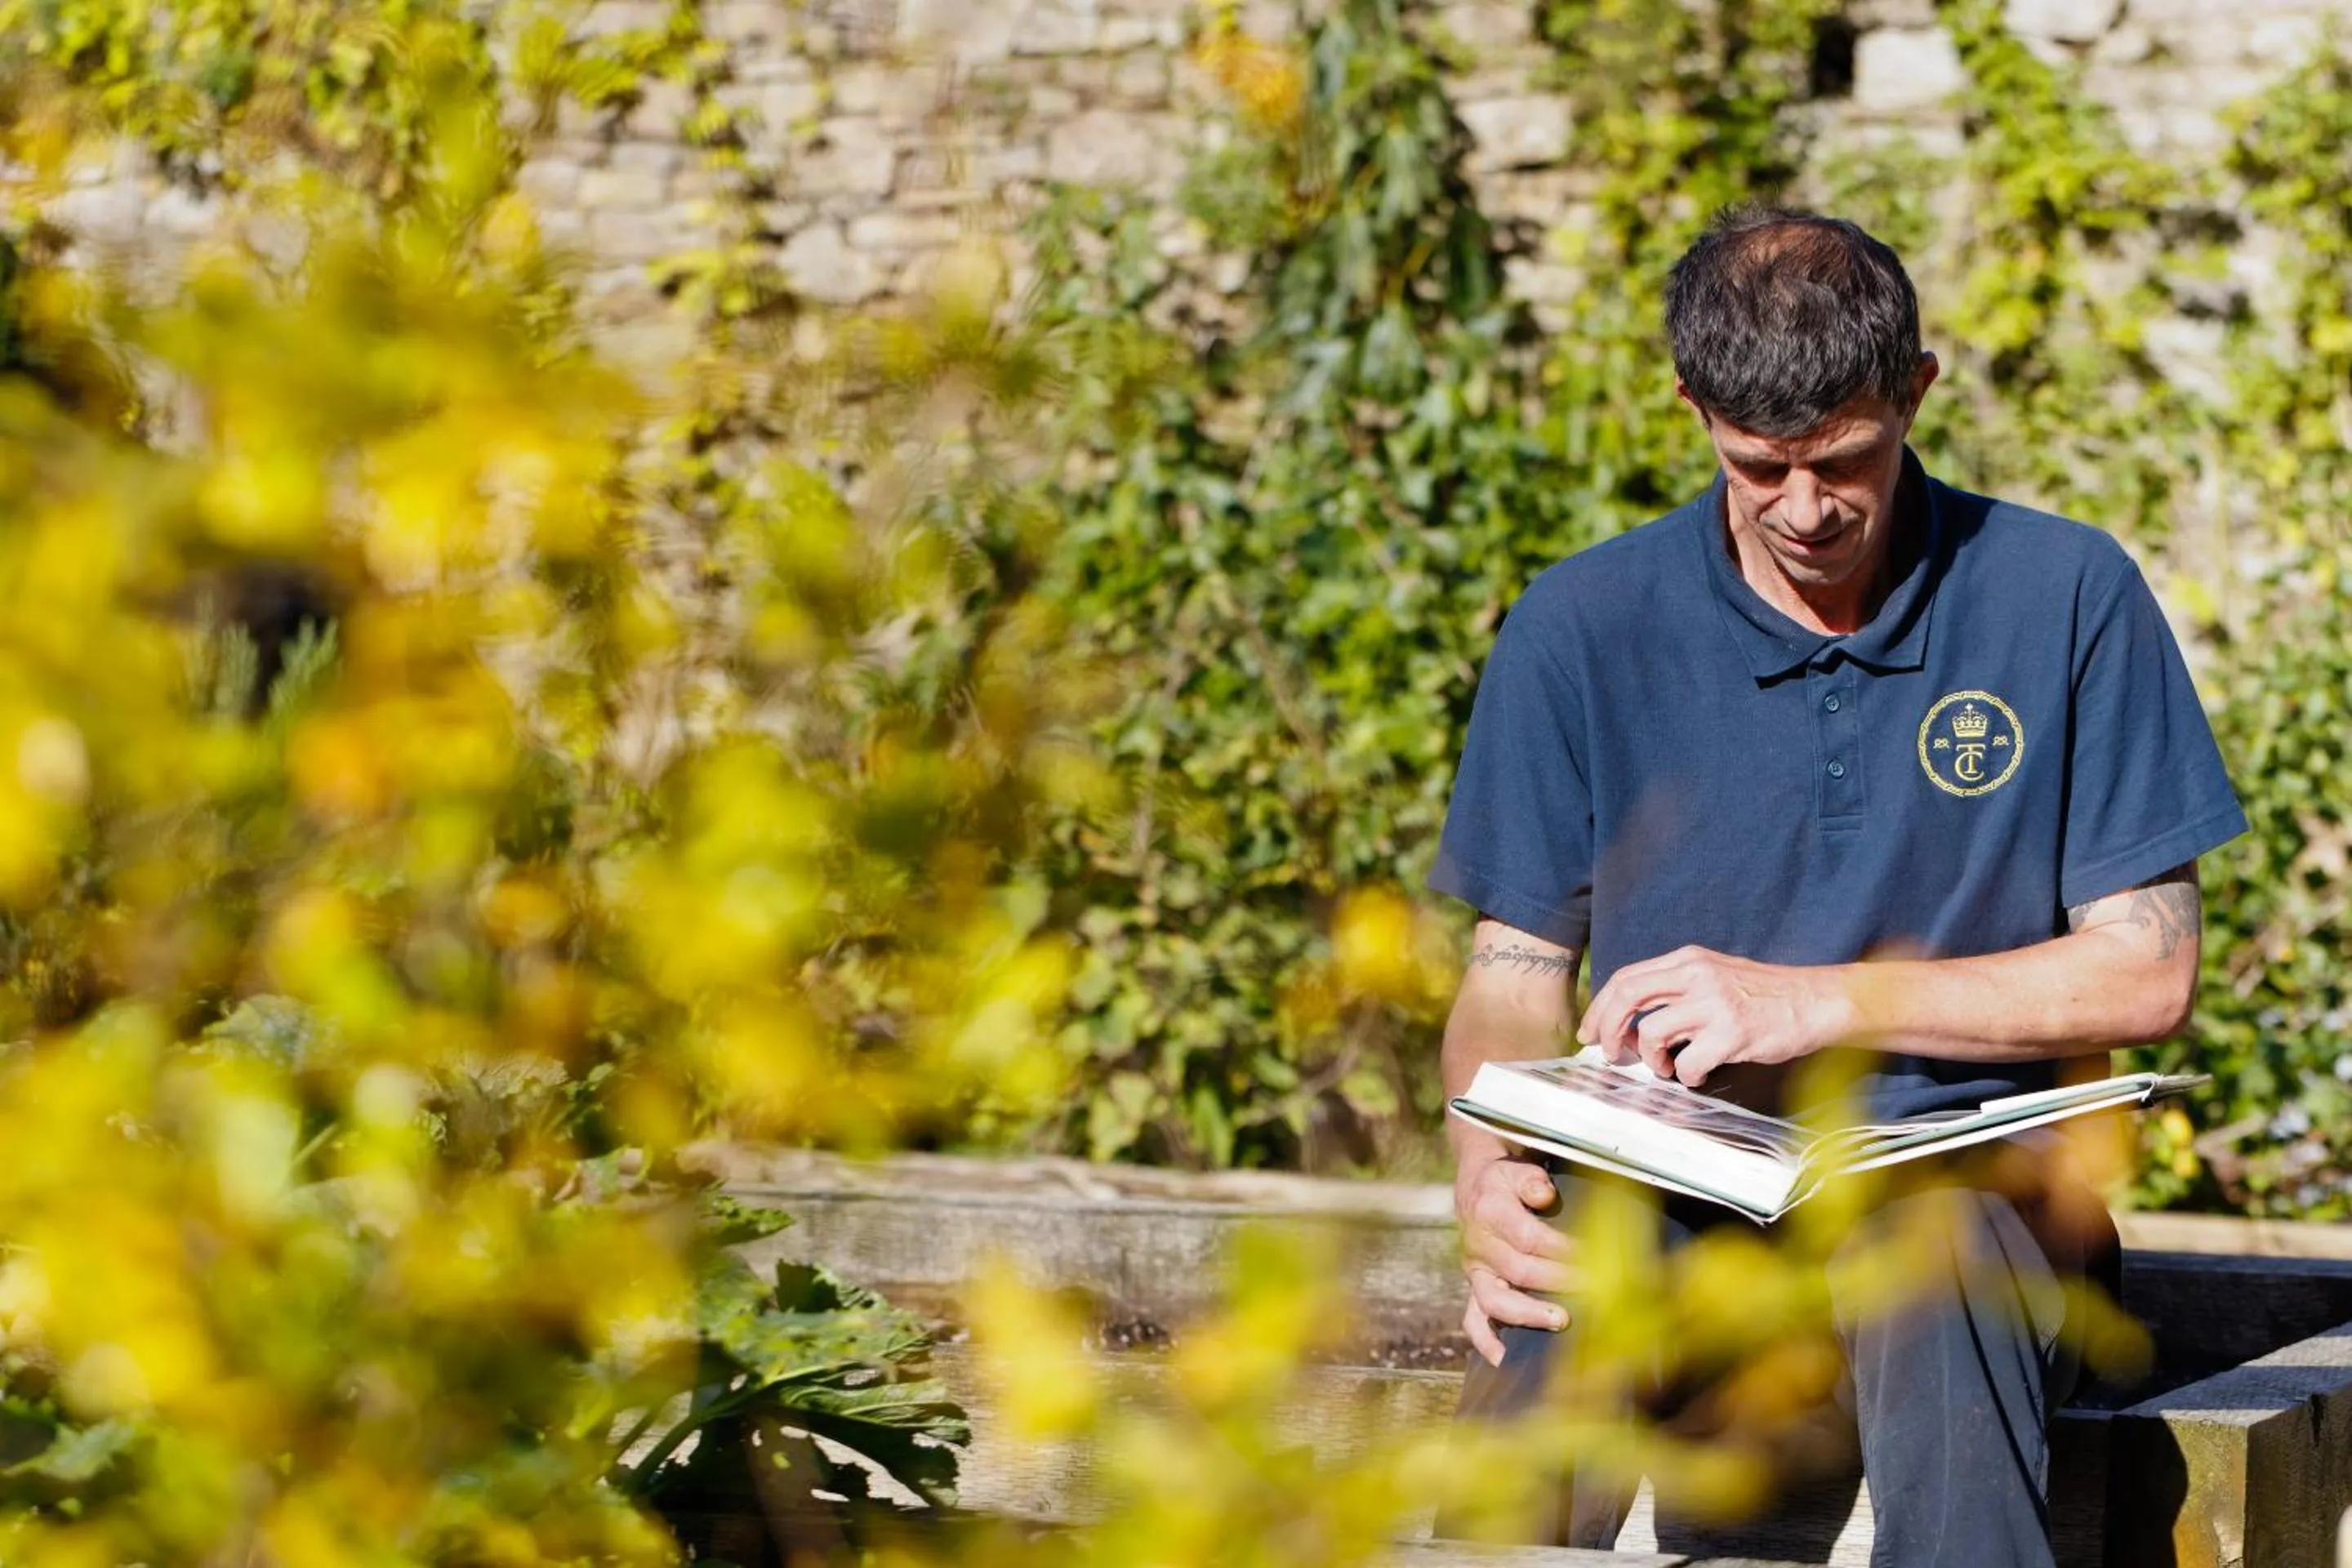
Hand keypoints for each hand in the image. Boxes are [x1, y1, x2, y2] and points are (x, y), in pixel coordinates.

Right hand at [1455, 1151, 1574, 1365]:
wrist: (1476, 1186)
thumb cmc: (1507, 1180)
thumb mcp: (1517, 1169)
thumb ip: (1532, 1180)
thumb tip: (1545, 1195)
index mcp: (1490, 1213)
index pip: (1529, 1238)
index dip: (1562, 1249)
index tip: (1594, 1256)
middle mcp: (1479, 1245)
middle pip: (1518, 1271)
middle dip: (1558, 1281)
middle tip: (1593, 1287)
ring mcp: (1475, 1272)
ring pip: (1494, 1300)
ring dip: (1528, 1314)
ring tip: (1561, 1321)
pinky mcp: (1475, 1290)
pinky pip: (1473, 1321)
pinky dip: (1487, 1342)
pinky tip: (1505, 1360)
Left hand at [1575, 946, 1854, 1087]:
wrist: (1815, 1001)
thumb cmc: (1764, 995)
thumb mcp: (1715, 974)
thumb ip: (1677, 988)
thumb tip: (1631, 1019)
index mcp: (1688, 960)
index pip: (1626, 978)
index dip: (1601, 1008)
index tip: (1591, 1032)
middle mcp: (1697, 975)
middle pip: (1627, 997)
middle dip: (1607, 1030)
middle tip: (1611, 1054)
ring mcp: (1714, 1004)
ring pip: (1650, 1033)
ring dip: (1650, 1059)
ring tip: (1668, 1067)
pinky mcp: (1732, 1033)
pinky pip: (1687, 1063)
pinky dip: (1687, 1076)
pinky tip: (1699, 1074)